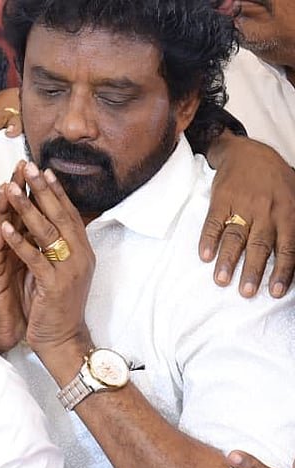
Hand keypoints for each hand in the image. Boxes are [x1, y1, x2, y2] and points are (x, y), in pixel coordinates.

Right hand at [0, 168, 28, 353]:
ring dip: (3, 209)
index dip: (35, 191)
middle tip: (22, 165)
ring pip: (1, 230)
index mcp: (23, 245)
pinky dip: (0, 243)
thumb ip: (40, 247)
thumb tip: (56, 227)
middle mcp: (9, 250)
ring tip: (6, 187)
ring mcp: (0, 262)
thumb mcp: (37, 268)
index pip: (30, 212)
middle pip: (14, 213)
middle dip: (18, 189)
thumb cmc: (24, 300)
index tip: (43, 168)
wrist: (9, 329)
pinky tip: (1, 228)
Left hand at [1, 161, 95, 361]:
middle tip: (28, 166)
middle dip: (43, 190)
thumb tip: (54, 223)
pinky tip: (3, 228)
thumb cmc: (57, 305)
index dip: (57, 191)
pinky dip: (18, 242)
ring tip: (10, 189)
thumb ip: (61, 248)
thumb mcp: (63, 271)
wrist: (62, 340)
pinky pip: (34, 258)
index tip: (44, 169)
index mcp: (83, 251)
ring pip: (47, 232)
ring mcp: (69, 270)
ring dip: (27, 208)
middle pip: (60, 215)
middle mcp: (81, 256)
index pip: (70, 213)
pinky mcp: (54, 285)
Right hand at [200, 135, 294, 297]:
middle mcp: (266, 211)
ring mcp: (242, 205)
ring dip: (228, 260)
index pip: (287, 247)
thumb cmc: (274, 179)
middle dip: (253, 271)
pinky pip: (214, 222)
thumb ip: (294, 223)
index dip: (281, 271)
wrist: (247, 153)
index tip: (274, 291)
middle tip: (246, 292)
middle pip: (260, 246)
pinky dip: (208, 239)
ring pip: (236, 237)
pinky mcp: (221, 200)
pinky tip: (204, 255)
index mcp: (287, 213)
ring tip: (222, 280)